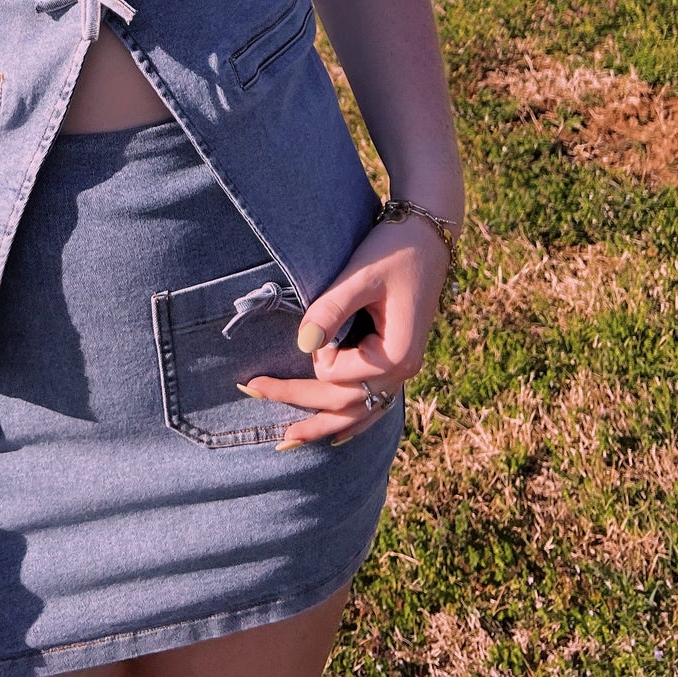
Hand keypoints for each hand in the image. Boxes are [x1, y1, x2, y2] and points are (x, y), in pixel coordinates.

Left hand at [237, 212, 451, 445]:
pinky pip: (374, 404)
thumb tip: (302, 344)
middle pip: (343, 402)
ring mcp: (403, 371)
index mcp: (397, 354)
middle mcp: (403, 371)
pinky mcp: (397, 361)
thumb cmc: (393, 251)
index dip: (315, 358)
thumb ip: (331, 310)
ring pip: (359, 413)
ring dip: (321, 425)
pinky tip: (335, 435)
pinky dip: (351, 421)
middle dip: (296, 400)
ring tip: (285, 440)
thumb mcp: (360, 275)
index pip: (339, 375)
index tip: (309, 326)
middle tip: (249, 389)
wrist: (428, 236)